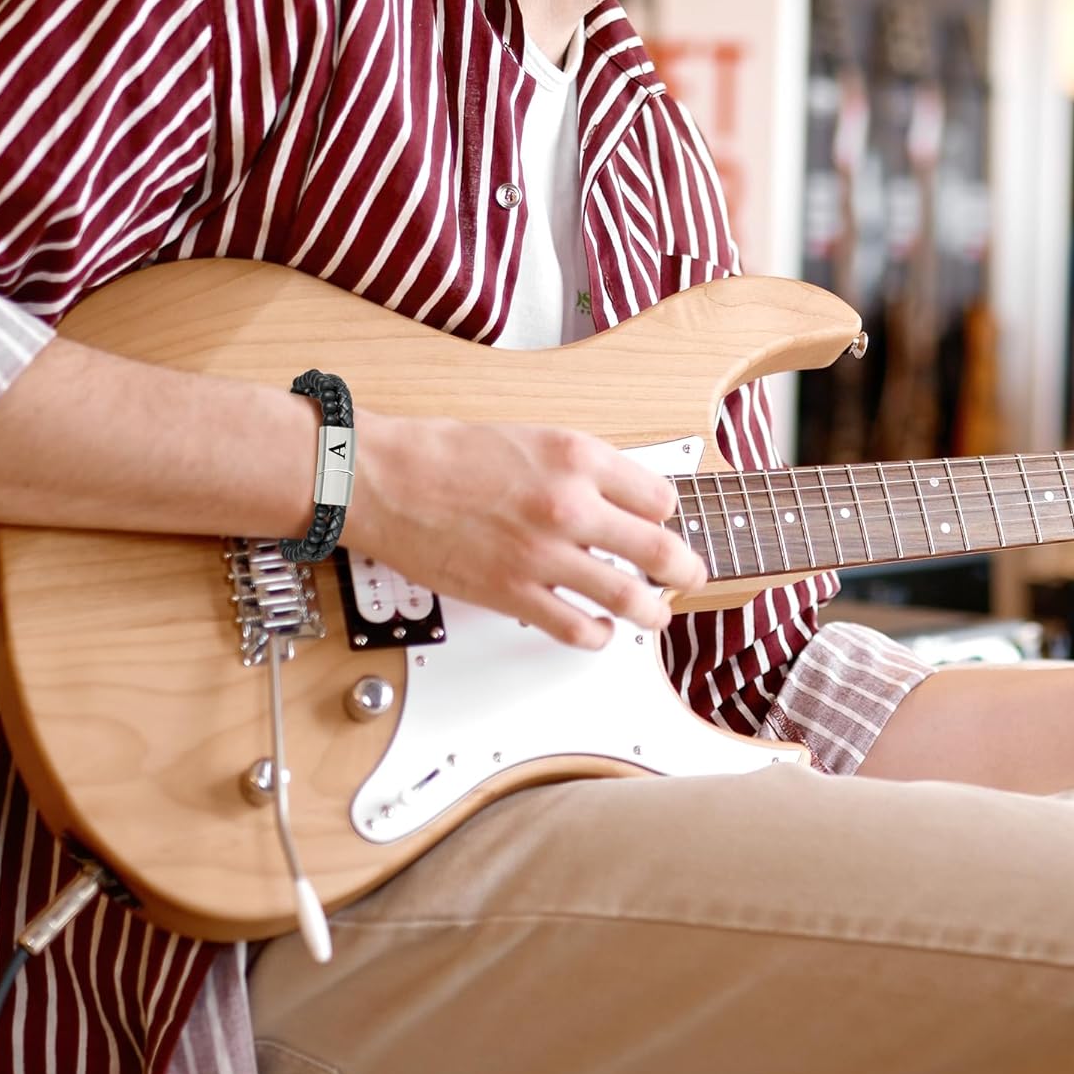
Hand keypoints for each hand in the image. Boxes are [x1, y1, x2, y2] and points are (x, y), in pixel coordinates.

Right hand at [345, 410, 707, 649]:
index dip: (663, 514)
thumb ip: (579, 468)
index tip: (658, 523)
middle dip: (685, 570)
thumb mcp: (531, 437)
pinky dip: (598, 636)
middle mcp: (570, 505)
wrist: (385, 478)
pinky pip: (579, 630)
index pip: (661, 497)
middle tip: (688, 576)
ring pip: (633, 600)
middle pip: (663, 551)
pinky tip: (596, 628)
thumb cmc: (445, 453)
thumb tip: (617, 498)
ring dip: (652, 612)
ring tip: (652, 613)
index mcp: (577, 456)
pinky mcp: (514, 594)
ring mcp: (545, 555)